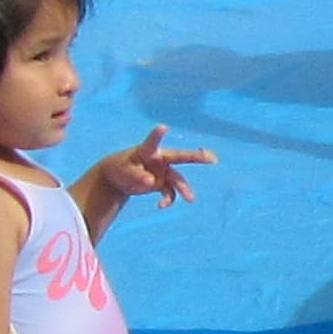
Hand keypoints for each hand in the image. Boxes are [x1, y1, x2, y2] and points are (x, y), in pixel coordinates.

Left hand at [86, 130, 209, 211]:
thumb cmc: (121, 168)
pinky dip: (167, 200)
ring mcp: (163, 172)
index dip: (157, 135)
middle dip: (197, 157)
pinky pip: (169, 192)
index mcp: (148, 151)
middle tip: (212, 158)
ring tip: (190, 199)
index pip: (153, 142)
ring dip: (184, 189)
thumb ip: (138, 176)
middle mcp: (160, 159)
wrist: (119, 178)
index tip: (163, 127)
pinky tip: (160, 206)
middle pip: (181, 157)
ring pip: (177, 179)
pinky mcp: (162, 183)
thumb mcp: (125, 172)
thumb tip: (152, 182)